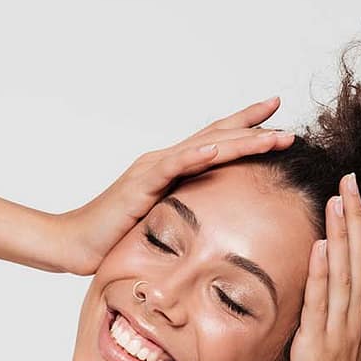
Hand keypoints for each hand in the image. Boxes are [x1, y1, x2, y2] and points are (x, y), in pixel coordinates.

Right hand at [52, 97, 294, 276]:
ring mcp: (151, 170)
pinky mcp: (139, 185)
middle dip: (253, 126)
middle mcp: (162, 162)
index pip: (214, 143)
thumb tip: (212, 225)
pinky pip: (172, 167)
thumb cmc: (111, 239)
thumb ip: (182, 217)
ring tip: (271, 134)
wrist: (73, 244)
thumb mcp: (158, 226)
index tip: (277, 121)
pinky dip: (196, 156)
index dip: (245, 130)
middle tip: (286, 116)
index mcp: (170, 170)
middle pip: (215, 136)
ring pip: (204, 148)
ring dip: (239, 140)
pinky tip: (218, 149)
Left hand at [279, 172, 360, 360]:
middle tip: (354, 177)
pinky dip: (320, 273)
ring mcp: (338, 330)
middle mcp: (354, 317)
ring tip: (339, 199)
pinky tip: (320, 245)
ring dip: (342, 235)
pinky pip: (319, 303)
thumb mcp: (356, 344)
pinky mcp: (317, 345)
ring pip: (343, 273)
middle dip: (358, 217)